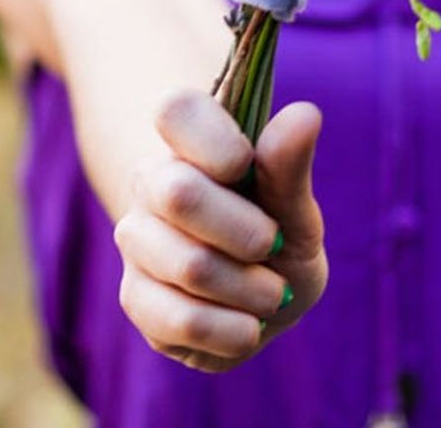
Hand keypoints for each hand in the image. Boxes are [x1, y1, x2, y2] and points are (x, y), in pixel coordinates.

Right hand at [114, 88, 327, 372]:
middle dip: (246, 231)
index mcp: (188, 140)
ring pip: (189, 264)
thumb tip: (305, 114)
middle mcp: (151, 182)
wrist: (264, 295)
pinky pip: (182, 320)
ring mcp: (137, 240)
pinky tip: (248, 325)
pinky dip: (232, 330)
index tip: (247, 165)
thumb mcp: (294, 201)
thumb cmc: (278, 230)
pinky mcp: (135, 298)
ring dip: (250, 288)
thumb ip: (290, 163)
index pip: (175, 110)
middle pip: (180, 194)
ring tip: (272, 292)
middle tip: (275, 244)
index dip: (215, 141)